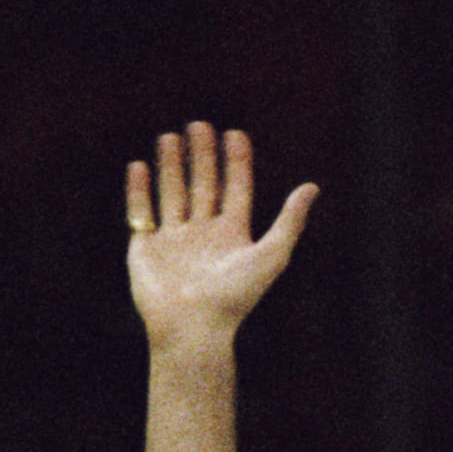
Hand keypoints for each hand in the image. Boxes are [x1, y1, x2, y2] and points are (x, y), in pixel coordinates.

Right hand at [124, 123, 317, 350]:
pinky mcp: (146, 248)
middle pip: (203, 186)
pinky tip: (140, 166)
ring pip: (173, 193)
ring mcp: (174, 240)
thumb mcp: (272, 254)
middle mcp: (204, 234)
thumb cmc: (236, 296)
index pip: (236, 189)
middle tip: (199, 124)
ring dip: (172, 165)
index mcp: (233, 235)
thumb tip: (313, 186)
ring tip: (170, 136)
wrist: (193, 327)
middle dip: (202, 156)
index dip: (236, 162)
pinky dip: (139, 190)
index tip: (235, 133)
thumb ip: (290, 220)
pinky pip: (142, 211)